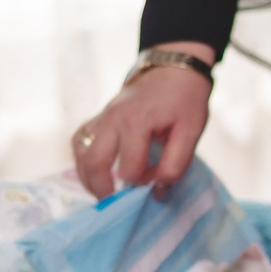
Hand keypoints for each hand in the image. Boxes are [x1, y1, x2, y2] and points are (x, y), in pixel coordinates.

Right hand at [71, 48, 213, 199]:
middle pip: (94, 163)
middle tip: (115, 202)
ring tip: (102, 191)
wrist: (172, 69)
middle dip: (103, 189)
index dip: (143, 181)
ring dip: (87, 177)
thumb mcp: (192, 131)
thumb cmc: (184, 100)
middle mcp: (112, 119)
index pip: (129, 169)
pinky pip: (79, 141)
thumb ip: (177, 163)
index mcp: (136, 122)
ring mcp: (101, 116)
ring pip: (80, 153)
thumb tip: (159, 191)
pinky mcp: (97, 116)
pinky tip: (95, 170)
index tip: (158, 177)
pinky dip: (82, 159)